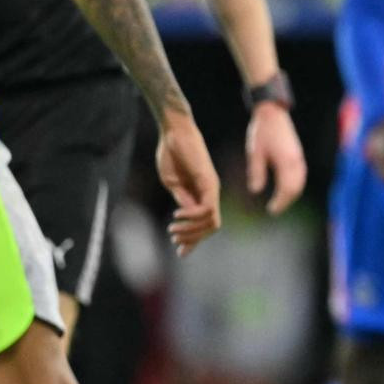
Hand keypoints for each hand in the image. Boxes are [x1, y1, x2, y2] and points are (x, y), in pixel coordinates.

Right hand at [156, 113, 220, 255]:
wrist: (174, 132)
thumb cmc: (172, 154)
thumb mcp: (173, 184)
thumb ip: (182, 200)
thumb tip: (187, 218)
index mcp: (201, 195)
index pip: (204, 224)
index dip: (193, 240)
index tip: (179, 251)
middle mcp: (210, 194)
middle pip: (211, 227)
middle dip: (193, 239)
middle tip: (174, 240)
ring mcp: (211, 188)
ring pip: (211, 221)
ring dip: (192, 231)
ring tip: (173, 229)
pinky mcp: (208, 182)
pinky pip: (207, 208)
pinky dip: (193, 217)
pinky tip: (177, 215)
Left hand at [245, 101, 306, 213]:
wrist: (273, 113)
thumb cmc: (262, 132)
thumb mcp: (254, 153)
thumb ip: (256, 172)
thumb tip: (255, 191)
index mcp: (285, 162)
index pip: (286, 189)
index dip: (280, 202)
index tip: (270, 210)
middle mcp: (296, 162)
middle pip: (296, 189)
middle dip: (286, 201)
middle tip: (274, 209)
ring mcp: (299, 158)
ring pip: (300, 183)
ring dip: (291, 194)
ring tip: (280, 202)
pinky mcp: (298, 155)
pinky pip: (301, 176)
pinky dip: (295, 186)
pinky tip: (286, 188)